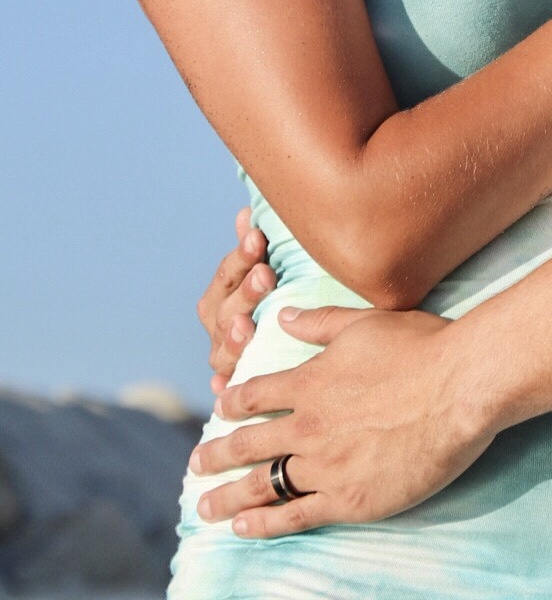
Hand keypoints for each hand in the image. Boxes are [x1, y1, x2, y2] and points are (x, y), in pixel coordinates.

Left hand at [189, 305, 488, 535]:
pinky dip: (263, 524)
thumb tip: (283, 316)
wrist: (458, 388)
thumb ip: (320, 322)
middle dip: (216, 454)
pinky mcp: (348, 498)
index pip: (257, 393)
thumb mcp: (366, 323)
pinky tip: (242, 528)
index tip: (219, 408)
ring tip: (204, 506)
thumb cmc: (420, 348)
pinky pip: (294, 515)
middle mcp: (308, 425)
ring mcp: (325, 465)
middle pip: (248, 443)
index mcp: (311, 382)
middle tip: (195, 464)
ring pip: (262, 483)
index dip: (234, 401)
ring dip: (227, 495)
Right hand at [198, 206, 275, 392]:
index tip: (258, 236)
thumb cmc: (276, 294)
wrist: (284, 342)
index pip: (227, 273)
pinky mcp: (234, 382)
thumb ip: (253, 246)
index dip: (241, 254)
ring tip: (247, 326)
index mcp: (222, 294)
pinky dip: (223, 387)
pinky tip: (223, 386)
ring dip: (234, 337)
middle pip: (227, 308)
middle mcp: (219, 325)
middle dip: (246, 291)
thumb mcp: (267, 268)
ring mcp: (224, 355)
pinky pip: (226, 386)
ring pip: (224, 347)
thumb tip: (245, 212)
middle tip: (265, 274)